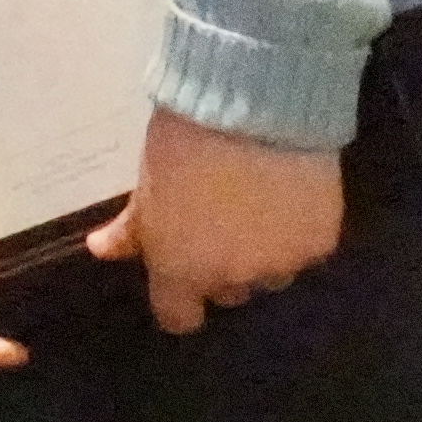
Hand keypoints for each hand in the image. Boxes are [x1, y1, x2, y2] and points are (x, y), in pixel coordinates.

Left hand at [83, 111, 344, 332]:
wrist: (254, 104)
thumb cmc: (185, 142)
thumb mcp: (149, 185)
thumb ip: (131, 228)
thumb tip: (101, 249)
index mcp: (181, 270)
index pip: (179, 317)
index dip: (181, 299)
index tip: (184, 274)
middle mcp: (233, 279)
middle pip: (229, 292)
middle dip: (225, 267)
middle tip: (225, 222)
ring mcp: (280, 264)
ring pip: (272, 274)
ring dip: (266, 252)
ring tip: (262, 205)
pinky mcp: (320, 243)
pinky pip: (307, 249)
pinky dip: (300, 230)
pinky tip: (292, 195)